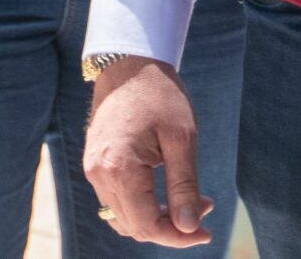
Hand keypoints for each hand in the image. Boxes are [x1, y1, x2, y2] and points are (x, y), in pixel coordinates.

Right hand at [83, 56, 213, 247]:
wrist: (129, 63)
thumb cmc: (159, 95)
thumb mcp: (181, 139)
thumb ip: (183, 186)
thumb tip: (189, 228)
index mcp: (119, 168)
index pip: (147, 225)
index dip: (178, 237)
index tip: (207, 232)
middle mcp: (99, 174)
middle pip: (135, 227)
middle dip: (172, 227)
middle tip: (205, 205)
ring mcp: (93, 169)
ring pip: (125, 218)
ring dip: (157, 218)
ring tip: (190, 199)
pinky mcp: (95, 164)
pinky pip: (117, 202)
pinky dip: (142, 206)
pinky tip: (165, 192)